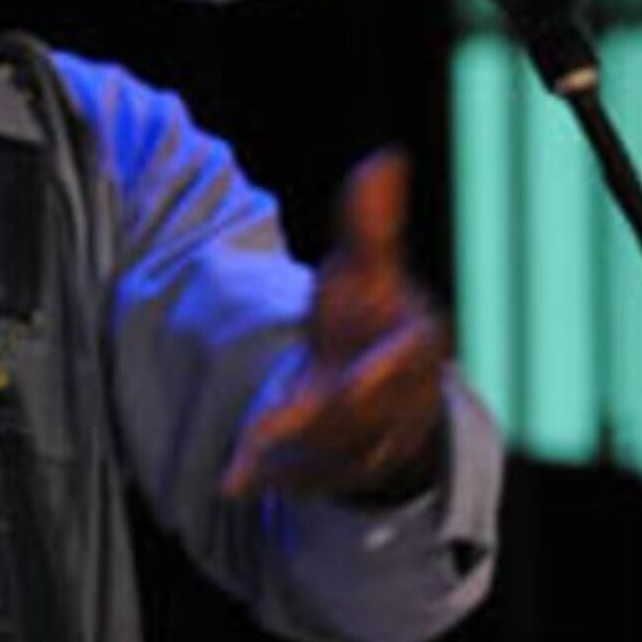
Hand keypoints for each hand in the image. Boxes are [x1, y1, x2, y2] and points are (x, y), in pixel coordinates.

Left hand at [221, 150, 449, 502]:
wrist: (382, 390)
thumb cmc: (370, 319)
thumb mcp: (367, 270)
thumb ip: (370, 223)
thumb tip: (384, 159)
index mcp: (410, 347)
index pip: (407, 360)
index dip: (384, 372)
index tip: (354, 380)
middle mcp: (396, 401)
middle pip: (361, 417)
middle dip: (321, 422)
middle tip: (269, 430)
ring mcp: (368, 441)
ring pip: (333, 457)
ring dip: (289, 458)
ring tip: (242, 461)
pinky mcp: (332, 471)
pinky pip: (299, 482)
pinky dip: (265, 479)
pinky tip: (231, 481)